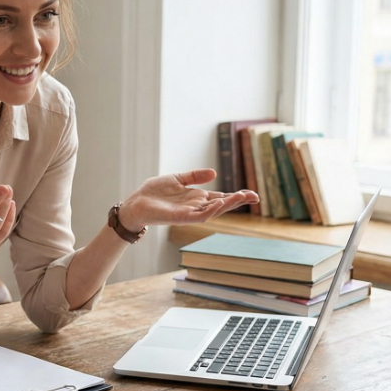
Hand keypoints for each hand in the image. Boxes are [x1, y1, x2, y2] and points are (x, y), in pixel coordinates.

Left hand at [118, 168, 258, 230]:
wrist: (136, 203)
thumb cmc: (154, 192)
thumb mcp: (177, 179)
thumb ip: (195, 176)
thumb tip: (214, 172)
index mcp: (196, 197)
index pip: (221, 196)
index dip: (236, 195)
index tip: (252, 193)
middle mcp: (196, 206)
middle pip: (222, 204)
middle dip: (238, 201)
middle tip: (255, 197)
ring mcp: (190, 213)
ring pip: (214, 211)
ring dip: (228, 205)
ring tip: (241, 197)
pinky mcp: (181, 218)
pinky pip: (199, 216)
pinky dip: (210, 211)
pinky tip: (219, 203)